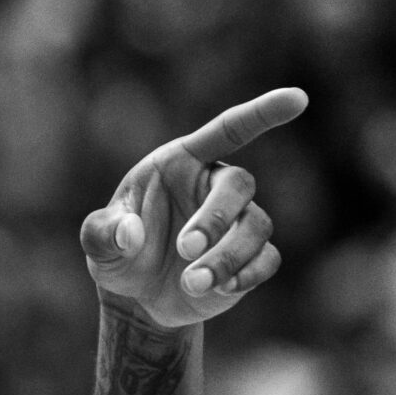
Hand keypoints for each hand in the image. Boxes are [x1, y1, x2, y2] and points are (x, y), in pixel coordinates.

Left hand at [80, 88, 304, 329]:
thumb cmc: (118, 252)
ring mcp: (237, 222)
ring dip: (227, 256)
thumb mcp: (97, 242)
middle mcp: (215, 186)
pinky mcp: (250, 258)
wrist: (136, 296)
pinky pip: (267, 258)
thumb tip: (130, 234)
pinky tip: (219, 289)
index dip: (262, 113)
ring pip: (257, 226)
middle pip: (240, 185)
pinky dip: (246, 274)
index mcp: (182, 163)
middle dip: (216, 218)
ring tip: (191, 283)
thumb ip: (103, 233)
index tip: (298, 98)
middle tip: (185, 249)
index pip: (228, 130)